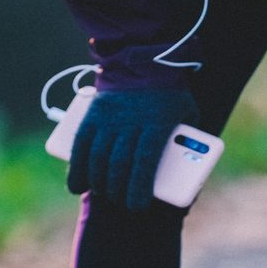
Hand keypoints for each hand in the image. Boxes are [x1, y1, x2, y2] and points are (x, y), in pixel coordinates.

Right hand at [67, 87, 199, 211]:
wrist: (144, 60)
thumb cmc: (171, 93)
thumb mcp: (187, 114)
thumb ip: (188, 141)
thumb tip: (190, 173)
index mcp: (156, 123)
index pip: (144, 162)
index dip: (138, 188)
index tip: (136, 206)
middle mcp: (130, 121)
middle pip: (118, 164)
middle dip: (116, 190)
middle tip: (120, 202)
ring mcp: (109, 118)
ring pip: (98, 157)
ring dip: (97, 182)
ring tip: (103, 193)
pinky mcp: (93, 114)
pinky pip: (81, 144)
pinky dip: (77, 167)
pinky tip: (76, 184)